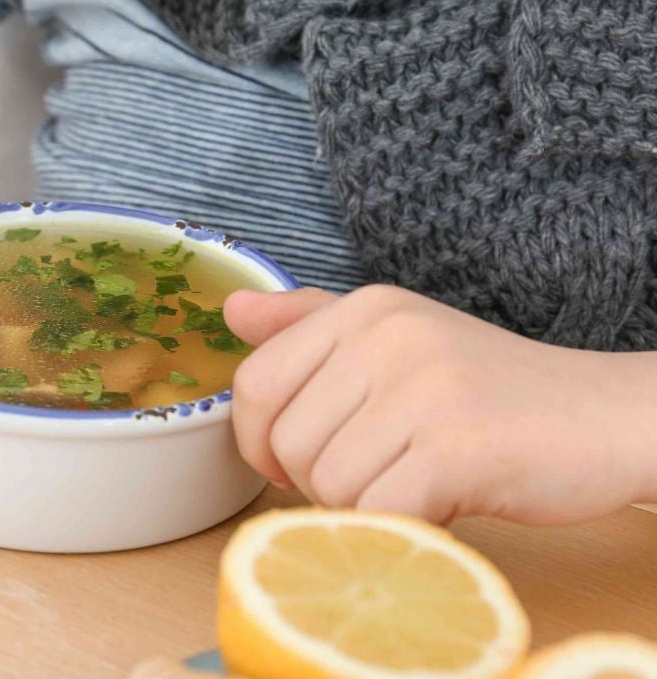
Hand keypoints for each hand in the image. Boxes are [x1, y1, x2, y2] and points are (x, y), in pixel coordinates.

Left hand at [224, 284, 656, 524]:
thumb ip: (308, 324)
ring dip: (362, 507)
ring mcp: (423, 388)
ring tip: (413, 486)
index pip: (255, 383)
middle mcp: (385, 336)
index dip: (259, 440)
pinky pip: (376, 512)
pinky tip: (435, 506)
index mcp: (362, 309)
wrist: (604, 417)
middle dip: (315, 483)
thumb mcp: (396, 336)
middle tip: (375, 477)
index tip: (291, 462)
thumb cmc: (489, 390)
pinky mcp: (457, 447)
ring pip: (326, 485)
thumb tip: (230, 309)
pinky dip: (397, 526)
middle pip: (286, 444)